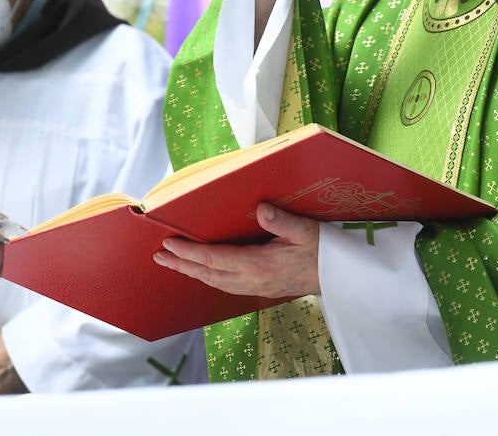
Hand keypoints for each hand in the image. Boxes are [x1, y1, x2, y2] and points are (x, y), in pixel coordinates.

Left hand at [153, 203, 320, 297]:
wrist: (339, 277)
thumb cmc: (324, 251)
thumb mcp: (306, 230)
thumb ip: (282, 221)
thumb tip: (260, 209)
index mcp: (258, 265)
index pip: (213, 259)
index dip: (188, 253)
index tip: (169, 245)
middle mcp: (252, 280)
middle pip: (207, 273)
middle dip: (181, 265)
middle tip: (159, 257)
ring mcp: (255, 287)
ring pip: (214, 281)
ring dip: (192, 272)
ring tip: (173, 263)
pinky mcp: (260, 288)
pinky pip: (226, 285)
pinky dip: (209, 277)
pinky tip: (203, 272)